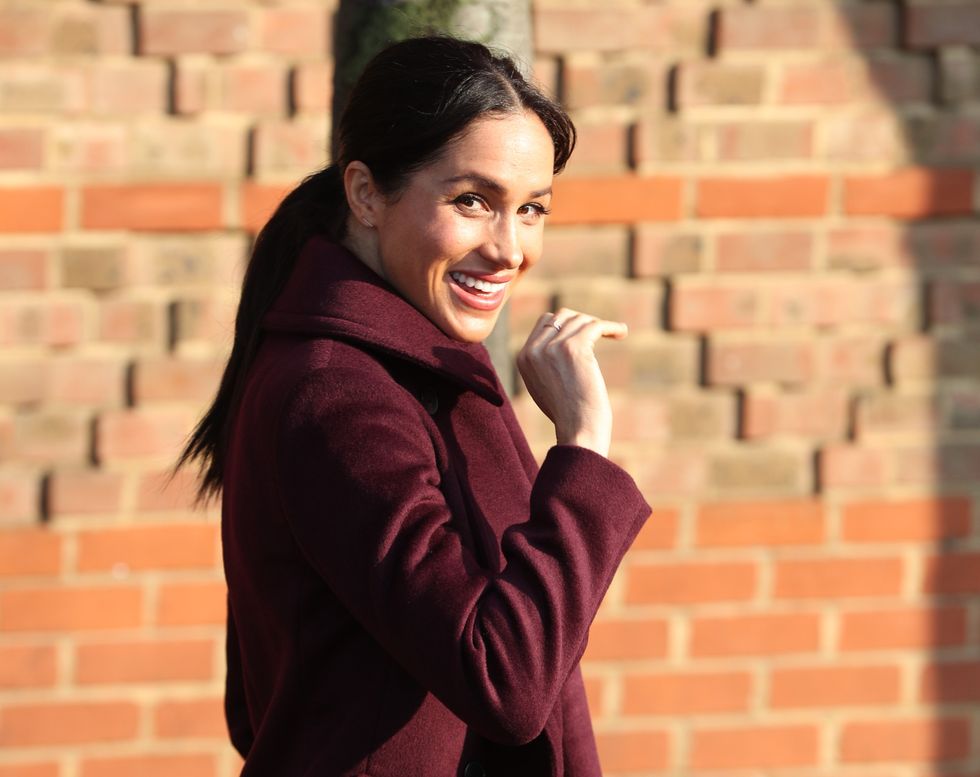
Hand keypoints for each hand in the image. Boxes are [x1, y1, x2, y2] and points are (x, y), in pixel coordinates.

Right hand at [516, 308, 627, 456]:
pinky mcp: (574, 349)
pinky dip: (611, 327)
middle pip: (562, 316)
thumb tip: (558, 338)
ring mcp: (552, 348)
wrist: (578, 431)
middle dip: (582, 321)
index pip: (545, 322)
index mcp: (524, 357)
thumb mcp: (544, 385)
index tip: (586, 333)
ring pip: (580, 320)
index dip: (567, 324)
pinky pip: (595, 326)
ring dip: (598, 325)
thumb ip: (544, 361)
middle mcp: (534, 350)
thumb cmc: (568, 415)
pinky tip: (621, 332)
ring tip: (616, 333)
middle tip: (599, 333)